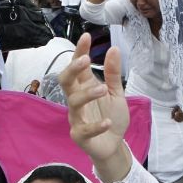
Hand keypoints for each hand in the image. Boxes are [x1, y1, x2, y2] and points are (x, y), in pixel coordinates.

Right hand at [59, 33, 128, 164]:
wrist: (114, 145)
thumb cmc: (111, 117)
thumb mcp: (116, 93)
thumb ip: (113, 74)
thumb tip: (113, 49)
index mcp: (84, 87)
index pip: (78, 67)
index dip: (79, 52)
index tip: (86, 37)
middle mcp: (77, 100)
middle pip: (65, 81)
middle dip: (73, 69)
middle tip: (86, 60)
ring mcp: (76, 118)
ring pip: (74, 103)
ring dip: (88, 94)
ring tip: (103, 90)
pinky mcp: (80, 136)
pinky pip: (84, 130)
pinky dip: (96, 125)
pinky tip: (107, 122)